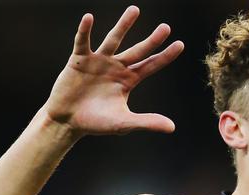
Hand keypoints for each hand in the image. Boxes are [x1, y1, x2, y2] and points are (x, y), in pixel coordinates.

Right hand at [42, 6, 183, 135]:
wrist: (68, 122)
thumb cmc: (97, 123)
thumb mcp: (124, 123)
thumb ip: (147, 122)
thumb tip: (172, 128)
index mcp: (129, 79)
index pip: (151, 65)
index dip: (165, 56)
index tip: (180, 44)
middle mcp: (117, 67)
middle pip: (138, 50)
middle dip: (152, 40)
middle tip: (166, 27)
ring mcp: (98, 61)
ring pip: (114, 39)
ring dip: (124, 25)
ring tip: (135, 10)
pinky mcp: (79, 60)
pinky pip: (82, 42)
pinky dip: (85, 31)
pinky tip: (89, 18)